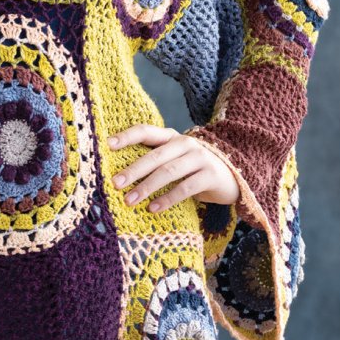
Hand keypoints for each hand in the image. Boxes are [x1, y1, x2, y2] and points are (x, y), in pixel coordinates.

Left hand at [106, 124, 239, 212]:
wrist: (232, 177)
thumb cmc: (192, 170)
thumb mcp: (174, 160)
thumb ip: (153, 161)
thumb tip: (118, 175)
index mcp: (171, 137)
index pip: (146, 131)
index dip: (126, 136)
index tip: (107, 145)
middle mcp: (185, 143)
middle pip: (155, 155)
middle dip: (133, 169)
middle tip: (115, 183)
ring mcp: (200, 158)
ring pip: (168, 172)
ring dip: (147, 187)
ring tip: (129, 200)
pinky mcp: (210, 175)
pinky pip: (185, 188)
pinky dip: (167, 199)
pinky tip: (153, 209)